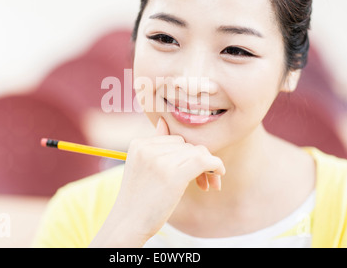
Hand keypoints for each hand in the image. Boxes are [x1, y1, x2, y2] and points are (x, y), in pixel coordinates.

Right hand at [89, 117, 224, 247]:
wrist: (128, 224)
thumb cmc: (138, 199)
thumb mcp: (140, 166)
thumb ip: (154, 144)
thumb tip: (163, 121)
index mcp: (138, 144)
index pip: (175, 139)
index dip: (187, 154)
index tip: (192, 172)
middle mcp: (147, 148)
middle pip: (187, 145)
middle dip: (198, 161)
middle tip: (202, 183)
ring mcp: (159, 160)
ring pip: (196, 152)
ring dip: (206, 167)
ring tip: (204, 185)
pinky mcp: (173, 174)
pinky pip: (204, 160)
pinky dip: (215, 165)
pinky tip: (218, 174)